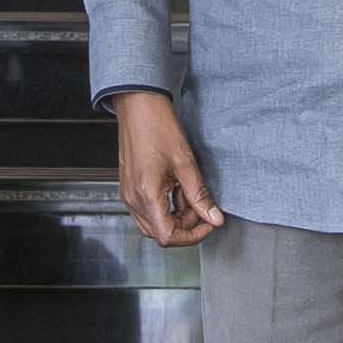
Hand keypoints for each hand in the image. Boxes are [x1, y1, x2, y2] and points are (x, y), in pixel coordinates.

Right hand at [110, 89, 220, 247]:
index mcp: (146, 195)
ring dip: (175, 216)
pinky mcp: (129, 188)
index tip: (208, 224)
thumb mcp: (186, 163)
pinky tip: (175, 188)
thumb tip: (214, 218)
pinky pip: (147, 210)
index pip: (168, 236)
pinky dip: (165, 207)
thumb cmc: (158, 127)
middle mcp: (133, 199)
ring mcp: (128, 195)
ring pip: (154, 224)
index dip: (192, 235)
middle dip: (185, 225)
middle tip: (201, 205)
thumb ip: (200, 195)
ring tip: (186, 192)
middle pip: (160, 233)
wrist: (138, 107)